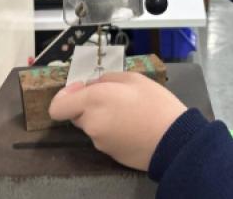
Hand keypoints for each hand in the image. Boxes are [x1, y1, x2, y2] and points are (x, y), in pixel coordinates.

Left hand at [48, 71, 188, 170]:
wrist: (174, 140)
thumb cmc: (156, 103)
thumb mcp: (134, 78)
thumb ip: (107, 79)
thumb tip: (93, 85)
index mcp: (93, 101)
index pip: (58, 107)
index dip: (65, 96)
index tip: (81, 89)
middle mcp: (91, 123)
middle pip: (77, 114)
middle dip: (89, 105)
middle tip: (114, 98)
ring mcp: (99, 142)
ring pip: (93, 126)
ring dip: (103, 118)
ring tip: (129, 113)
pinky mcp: (109, 154)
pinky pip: (105, 138)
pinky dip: (114, 131)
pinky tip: (133, 127)